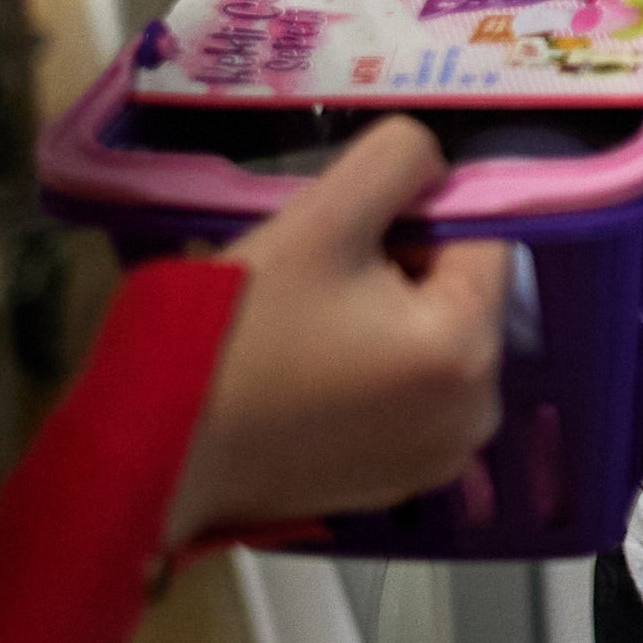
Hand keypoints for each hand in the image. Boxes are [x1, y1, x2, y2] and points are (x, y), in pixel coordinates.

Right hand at [166, 116, 512, 542]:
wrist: (162, 449)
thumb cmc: (240, 330)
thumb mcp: (321, 217)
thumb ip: (398, 160)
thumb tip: (439, 166)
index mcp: (470, 347)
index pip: (481, 236)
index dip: (414, 220)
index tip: (343, 242)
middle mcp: (478, 413)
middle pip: (460, 293)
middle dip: (401, 273)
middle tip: (315, 289)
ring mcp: (444, 456)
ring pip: (433, 341)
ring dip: (386, 321)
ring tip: (307, 333)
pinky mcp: (406, 482)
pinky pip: (411, 395)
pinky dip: (375, 374)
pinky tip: (310, 378)